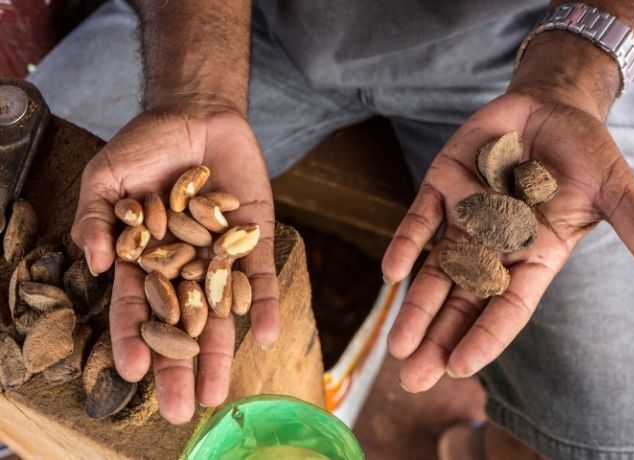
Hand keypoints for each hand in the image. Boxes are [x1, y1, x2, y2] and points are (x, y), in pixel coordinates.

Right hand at [71, 109, 278, 422]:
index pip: (136, 307)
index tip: (134, 371)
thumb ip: (98, 218)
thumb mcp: (107, 177)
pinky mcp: (253, 239)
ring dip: (222, 350)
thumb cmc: (146, 146)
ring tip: (219, 392)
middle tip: (180, 409)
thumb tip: (93, 261)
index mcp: (145, 258)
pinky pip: (260, 277)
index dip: (133, 337)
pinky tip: (268, 335)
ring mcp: (220, 255)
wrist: (197, 113)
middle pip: (182, 322)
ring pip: (221, 310)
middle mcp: (184, 265)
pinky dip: (264, 305)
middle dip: (180, 364)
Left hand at [382, 90, 633, 391]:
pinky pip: (420, 221)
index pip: (508, 306)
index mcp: (535, 255)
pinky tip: (390, 273)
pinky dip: (407, 244)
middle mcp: (495, 246)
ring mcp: (465, 218)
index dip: (486, 336)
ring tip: (396, 347)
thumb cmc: (584, 154)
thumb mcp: (613, 188)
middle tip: (412, 381)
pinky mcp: (443, 187)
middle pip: (465, 301)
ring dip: (415, 307)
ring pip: (436, 271)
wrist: (550, 110)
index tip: (458, 368)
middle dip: (438, 339)